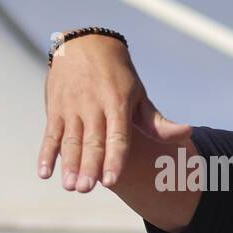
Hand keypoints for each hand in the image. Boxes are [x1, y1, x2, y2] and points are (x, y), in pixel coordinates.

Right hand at [38, 33, 190, 191]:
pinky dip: (45, 154)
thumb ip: (157, 122)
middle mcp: (94, 105)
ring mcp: (72, 106)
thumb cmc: (119, 75)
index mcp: (118, 103)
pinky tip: (44, 173)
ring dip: (69, 164)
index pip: (117, 135)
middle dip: (88, 166)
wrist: (86, 43)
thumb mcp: (139, 94)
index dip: (114, 158)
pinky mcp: (55, 107)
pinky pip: (50, 134)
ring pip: (70, 140)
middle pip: (92, 141)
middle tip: (86, 189)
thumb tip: (188, 133)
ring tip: (70, 186)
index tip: (111, 180)